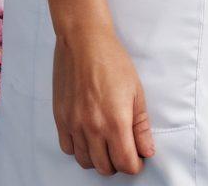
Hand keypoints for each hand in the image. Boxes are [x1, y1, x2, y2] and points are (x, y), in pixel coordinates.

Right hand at [53, 26, 154, 175]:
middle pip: (105, 167)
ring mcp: (74, 124)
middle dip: (118, 163)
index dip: (135, 165)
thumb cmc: (112, 60)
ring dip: (98, 158)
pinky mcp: (61, 118)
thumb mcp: (136, 91)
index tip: (138, 158)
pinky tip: (87, 136)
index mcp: (115, 121)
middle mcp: (92, 127)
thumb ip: (141, 126)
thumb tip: (146, 150)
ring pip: (85, 161)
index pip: (125, 164)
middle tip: (123, 148)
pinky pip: (67, 148)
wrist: (84, 40)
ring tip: (106, 142)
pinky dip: (79, 149)